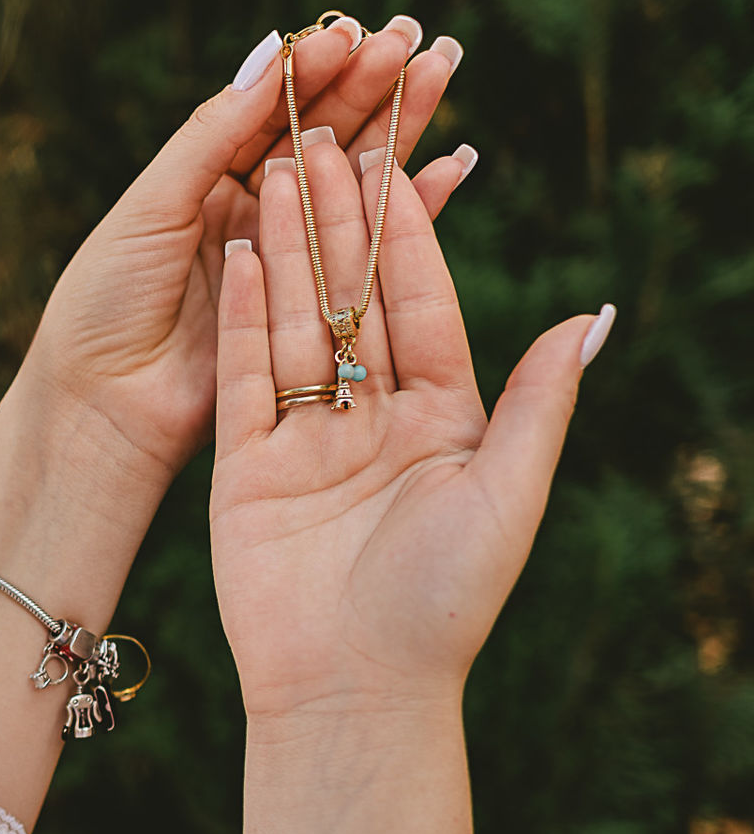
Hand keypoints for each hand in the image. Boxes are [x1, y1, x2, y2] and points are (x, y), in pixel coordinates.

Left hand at [19, 16, 468, 482]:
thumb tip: (272, 52)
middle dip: (371, 88)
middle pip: (322, 138)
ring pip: (353, 183)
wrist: (103, 401)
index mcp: (205, 181)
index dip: (315, 74)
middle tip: (416, 41)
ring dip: (401, 129)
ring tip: (441, 71)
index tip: (358, 35)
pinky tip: (450, 165)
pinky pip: (373, 249)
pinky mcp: (313, 307)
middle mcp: (250, 214)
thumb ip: (214, 134)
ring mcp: (285, 259)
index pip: (270, 113)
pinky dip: (412, 208)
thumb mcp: (155, 205)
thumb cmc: (107, 302)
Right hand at [211, 149, 612, 716]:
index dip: (408, 237)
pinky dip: (242, 319)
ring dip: (284, 252)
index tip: (394, 166)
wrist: (349, 690)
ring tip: (271, 176)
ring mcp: (304, 441)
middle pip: (352, 304)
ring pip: (293, 328)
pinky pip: (243, 379)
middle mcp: (372, 421)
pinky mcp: (243, 468)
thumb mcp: (507, 495)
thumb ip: (540, 402)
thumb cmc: (443, 605)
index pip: (423, 308)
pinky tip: (240, 257)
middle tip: (321, 144)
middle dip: (338, 225)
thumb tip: (593, 316)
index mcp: (444, 422)